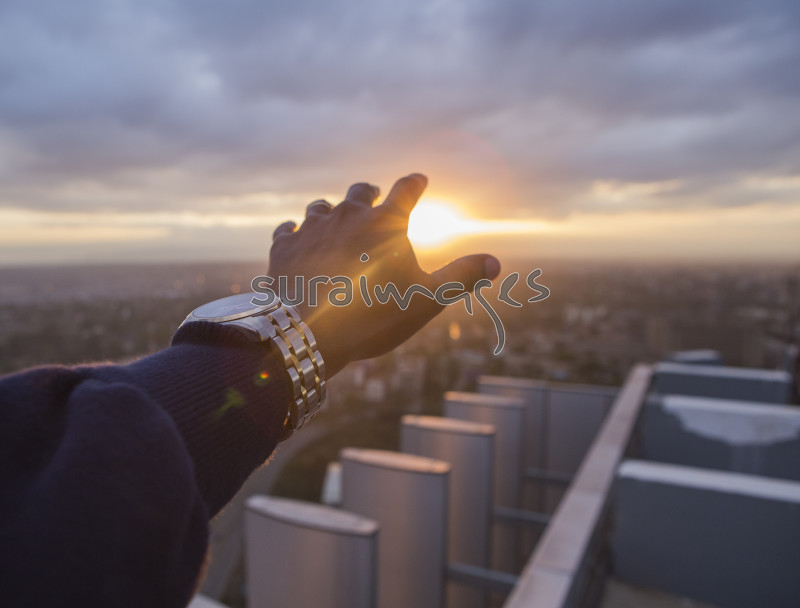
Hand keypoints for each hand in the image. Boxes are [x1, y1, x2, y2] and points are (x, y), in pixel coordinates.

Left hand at [267, 174, 500, 376]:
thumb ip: (462, 277)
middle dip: (370, 191)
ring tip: (334, 216)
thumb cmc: (375, 316)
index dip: (415, 183)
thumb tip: (495, 262)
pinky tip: (297, 236)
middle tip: (375, 193)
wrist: (308, 332)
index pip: (407, 190)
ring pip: (321, 206)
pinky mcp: (284, 246)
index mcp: (386, 223)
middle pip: (360, 190)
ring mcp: (313, 228)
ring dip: (331, 209)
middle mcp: (348, 215)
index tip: (420, 178)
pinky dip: (296, 231)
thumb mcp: (427, 300)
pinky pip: (289, 228)